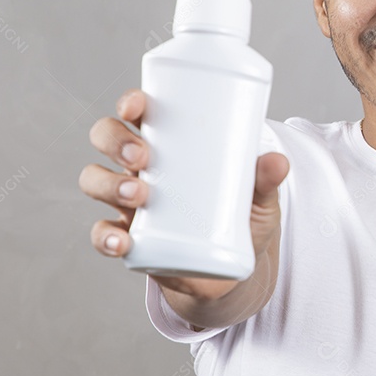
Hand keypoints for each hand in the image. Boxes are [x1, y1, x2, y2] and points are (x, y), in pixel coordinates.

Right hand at [79, 88, 288, 300]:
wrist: (230, 273)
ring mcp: (131, 203)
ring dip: (109, 184)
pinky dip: (106, 237)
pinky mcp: (130, 239)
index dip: (130, 103)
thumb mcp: (258, 199)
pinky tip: (123, 242)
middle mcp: (142, 168)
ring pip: (96, 180)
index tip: (136, 105)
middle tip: (142, 157)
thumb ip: (266, 181)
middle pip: (107, 139)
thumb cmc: (241, 220)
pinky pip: (102, 233)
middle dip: (116, 141)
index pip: (139, 113)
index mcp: (169, 146)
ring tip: (140, 196)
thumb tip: (279, 161)